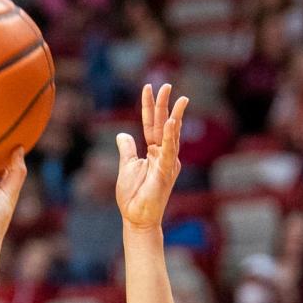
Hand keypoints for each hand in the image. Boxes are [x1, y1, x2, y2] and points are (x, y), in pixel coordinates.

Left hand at [116, 83, 187, 229]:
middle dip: (164, 105)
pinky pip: (169, 151)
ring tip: (180, 99)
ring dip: (175, 116)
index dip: (149, 107)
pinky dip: (171, 137)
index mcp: (154, 152)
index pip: (151, 124)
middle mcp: (163, 154)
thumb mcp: (127, 166)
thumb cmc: (132, 195)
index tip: (148, 88)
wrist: (136, 217)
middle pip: (163, 125)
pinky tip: (172, 122)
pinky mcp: (166, 171)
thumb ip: (128, 149)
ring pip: (171, 135)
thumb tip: (122, 134)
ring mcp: (167, 162)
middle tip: (166, 85)